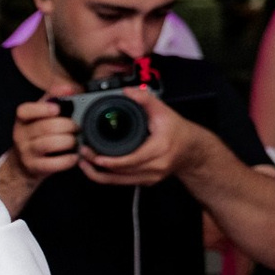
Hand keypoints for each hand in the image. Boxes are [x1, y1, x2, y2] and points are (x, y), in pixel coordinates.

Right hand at [2, 98, 81, 185]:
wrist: (21, 165)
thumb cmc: (36, 136)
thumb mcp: (39, 117)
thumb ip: (53, 100)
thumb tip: (70, 88)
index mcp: (22, 120)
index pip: (25, 111)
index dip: (43, 109)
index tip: (58, 108)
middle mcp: (21, 135)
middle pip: (45, 127)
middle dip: (68, 126)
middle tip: (77, 127)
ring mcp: (26, 152)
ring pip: (49, 144)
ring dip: (69, 141)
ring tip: (76, 141)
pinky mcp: (34, 167)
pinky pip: (53, 163)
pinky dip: (68, 159)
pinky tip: (74, 156)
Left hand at [80, 88, 212, 187]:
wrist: (192, 149)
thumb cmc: (177, 130)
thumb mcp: (164, 111)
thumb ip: (146, 99)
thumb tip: (128, 91)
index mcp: (159, 150)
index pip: (131, 160)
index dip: (111, 161)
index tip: (95, 157)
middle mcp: (155, 167)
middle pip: (121, 172)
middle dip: (98, 166)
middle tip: (83, 153)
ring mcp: (151, 177)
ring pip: (119, 181)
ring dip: (98, 175)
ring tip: (83, 163)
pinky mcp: (146, 181)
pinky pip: (123, 183)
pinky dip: (107, 177)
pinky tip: (94, 169)